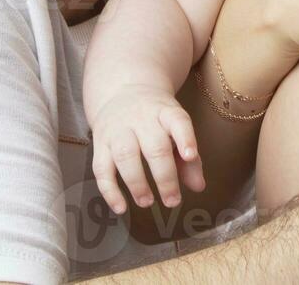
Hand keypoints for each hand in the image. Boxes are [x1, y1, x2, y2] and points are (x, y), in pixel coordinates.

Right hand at [89, 83, 205, 214]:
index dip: (185, 137)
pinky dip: (110, 191)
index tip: (190, 155)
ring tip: (147, 202)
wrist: (121, 91)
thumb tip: (198, 187)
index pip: (177, 121)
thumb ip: (189, 159)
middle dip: (164, 176)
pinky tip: (120, 207)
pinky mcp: (99, 144)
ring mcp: (118, 130)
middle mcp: (141, 119)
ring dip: (137, 183)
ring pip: (125, 155)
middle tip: (172, 201)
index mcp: (165, 112)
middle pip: (154, 146)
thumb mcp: (176, 129)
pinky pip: (101, 168)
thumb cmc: (156, 119)